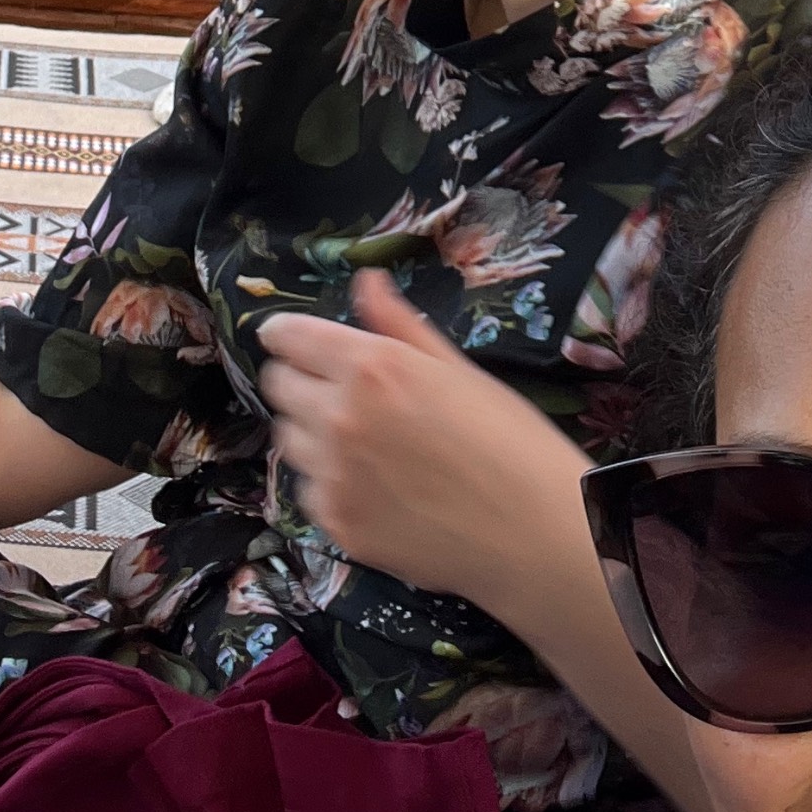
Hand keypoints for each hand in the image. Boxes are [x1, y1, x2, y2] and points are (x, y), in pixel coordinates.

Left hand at [258, 273, 591, 631]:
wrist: (532, 531)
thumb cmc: (510, 438)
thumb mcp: (459, 368)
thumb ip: (399, 323)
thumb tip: (366, 280)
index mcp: (372, 368)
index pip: (291, 338)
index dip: (287, 334)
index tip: (291, 338)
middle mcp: (339, 418)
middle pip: (278, 385)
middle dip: (300, 379)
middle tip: (337, 389)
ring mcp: (333, 477)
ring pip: (287, 437)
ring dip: (310, 430)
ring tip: (362, 438)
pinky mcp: (336, 524)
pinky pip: (308, 488)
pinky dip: (328, 480)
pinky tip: (373, 482)